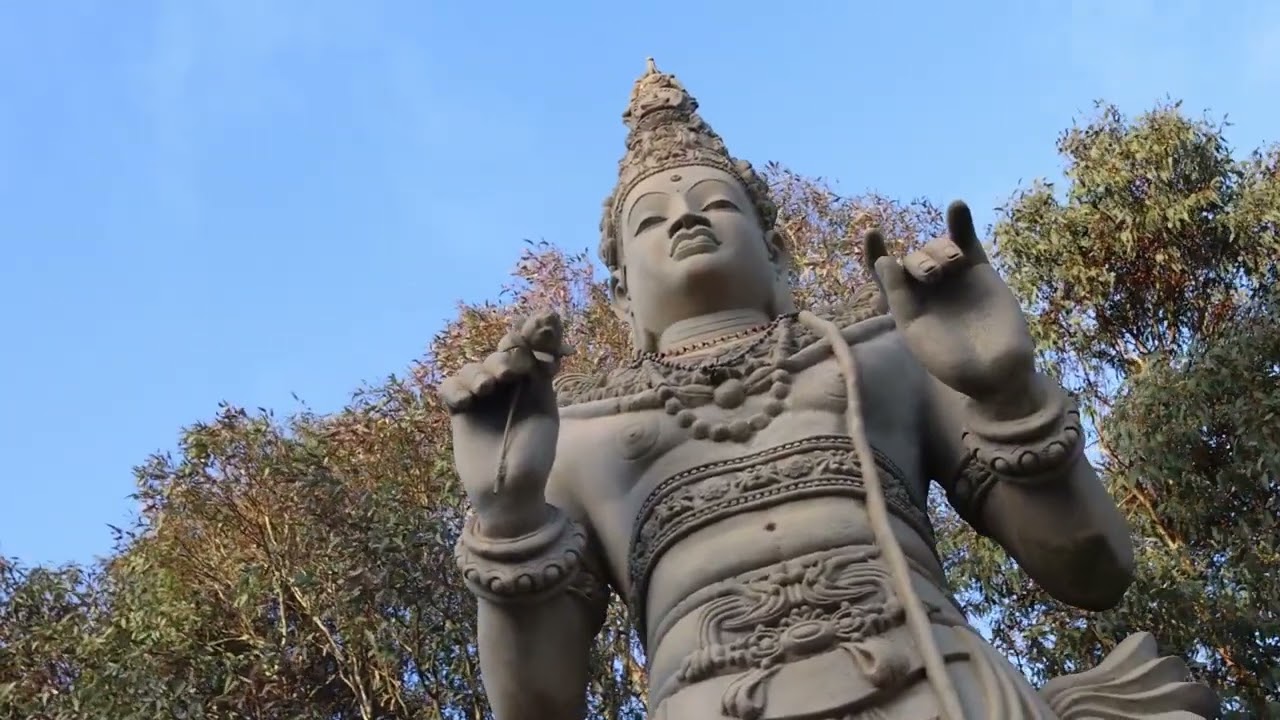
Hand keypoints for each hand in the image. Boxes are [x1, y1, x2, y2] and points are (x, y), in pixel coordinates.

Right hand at [438, 312, 572, 536]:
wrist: (509, 492)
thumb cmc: (533, 457)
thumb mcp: (545, 411)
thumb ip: (541, 376)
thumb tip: (548, 337)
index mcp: (534, 381)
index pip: (532, 347)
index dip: (537, 331)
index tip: (546, 317)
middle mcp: (508, 384)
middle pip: (502, 352)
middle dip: (508, 355)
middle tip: (512, 373)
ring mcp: (482, 396)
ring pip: (474, 367)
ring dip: (480, 372)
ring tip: (488, 388)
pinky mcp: (459, 410)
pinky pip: (450, 388)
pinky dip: (455, 389)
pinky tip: (466, 402)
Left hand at [864, 201, 1035, 408]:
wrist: (996, 371)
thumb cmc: (951, 361)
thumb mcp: (915, 330)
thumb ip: (899, 296)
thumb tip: (885, 261)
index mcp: (905, 306)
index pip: (884, 275)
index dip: (876, 253)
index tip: (873, 233)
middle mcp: (927, 289)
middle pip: (913, 259)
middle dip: (919, 262)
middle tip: (932, 277)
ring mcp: (953, 277)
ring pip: (936, 248)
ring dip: (938, 250)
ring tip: (951, 265)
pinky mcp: (979, 270)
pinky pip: (966, 240)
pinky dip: (960, 223)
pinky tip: (957, 207)